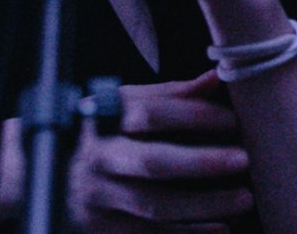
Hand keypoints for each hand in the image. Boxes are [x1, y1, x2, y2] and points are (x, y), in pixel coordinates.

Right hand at [68, 71, 252, 232]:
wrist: (52, 179)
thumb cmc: (103, 134)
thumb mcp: (126, 106)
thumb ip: (170, 95)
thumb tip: (216, 78)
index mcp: (106, 120)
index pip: (152, 113)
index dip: (196, 115)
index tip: (233, 121)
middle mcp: (100, 159)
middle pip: (153, 161)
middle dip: (202, 162)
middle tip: (244, 159)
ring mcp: (100, 198)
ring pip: (156, 205)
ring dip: (205, 204)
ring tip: (244, 198)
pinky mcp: (106, 230)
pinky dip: (190, 233)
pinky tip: (221, 228)